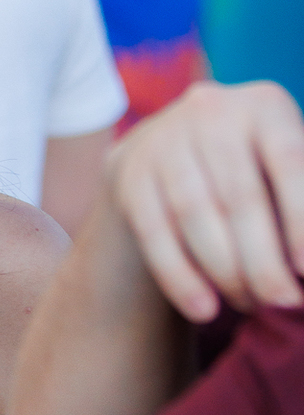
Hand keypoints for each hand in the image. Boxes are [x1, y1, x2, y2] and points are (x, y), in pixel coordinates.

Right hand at [107, 81, 303, 321]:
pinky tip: (204, 310)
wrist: (170, 154)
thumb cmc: (251, 171)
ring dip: (225, 272)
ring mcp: (163, 140)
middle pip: (239, 197)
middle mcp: (211, 110)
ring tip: (249, 305)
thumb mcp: (281, 170)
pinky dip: (180, 278)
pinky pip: (155, 234)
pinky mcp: (129, 174)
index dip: (300, 220)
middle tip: (282, 302)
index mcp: (264, 104)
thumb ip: (301, 202)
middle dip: (264, 260)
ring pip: (196, 216)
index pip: (288, 162)